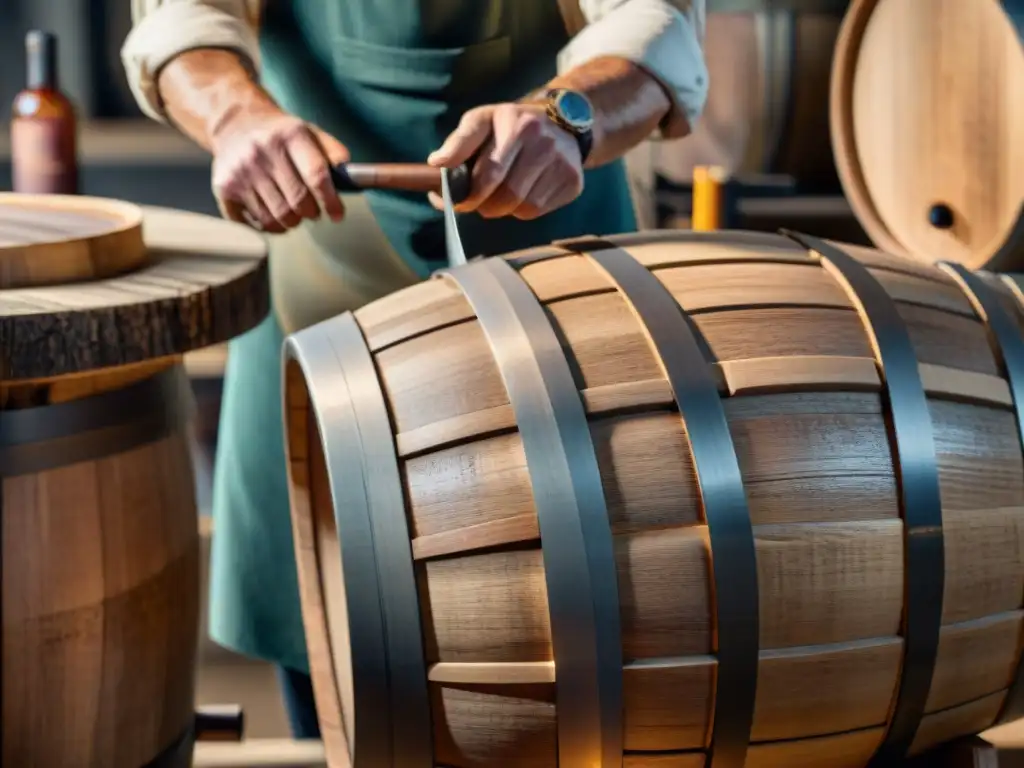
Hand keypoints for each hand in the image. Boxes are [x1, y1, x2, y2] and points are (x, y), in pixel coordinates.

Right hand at [210, 103, 348, 233]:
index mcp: (289, 135)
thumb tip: (353, 176)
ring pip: (278, 218)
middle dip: (312, 213)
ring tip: (293, 212)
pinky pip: (256, 223)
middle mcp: (262, 151)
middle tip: (313, 211)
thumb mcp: (309, 132)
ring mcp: (241, 171)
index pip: (316, 175)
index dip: (331, 201)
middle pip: (298, 202)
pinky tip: (273, 214)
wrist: (234, 123)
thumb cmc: (281, 134)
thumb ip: (334, 152)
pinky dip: (270, 226)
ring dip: (292, 222)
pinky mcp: (225, 187)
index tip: (337, 214)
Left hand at [427, 103, 583, 220]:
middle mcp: (545, 144)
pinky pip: (539, 210)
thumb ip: (459, 141)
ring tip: (499, 196)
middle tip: (477, 203)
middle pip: (507, 195)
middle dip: (485, 206)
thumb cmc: (511, 124)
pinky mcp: (573, 182)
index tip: (458, 202)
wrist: (562, 121)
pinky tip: (521, 193)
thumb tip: (437, 163)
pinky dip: (523, 209)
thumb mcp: (483, 120)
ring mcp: (563, 164)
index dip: (469, 195)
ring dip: (504, 209)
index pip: (489, 174)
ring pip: (523, 207)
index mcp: (518, 126)